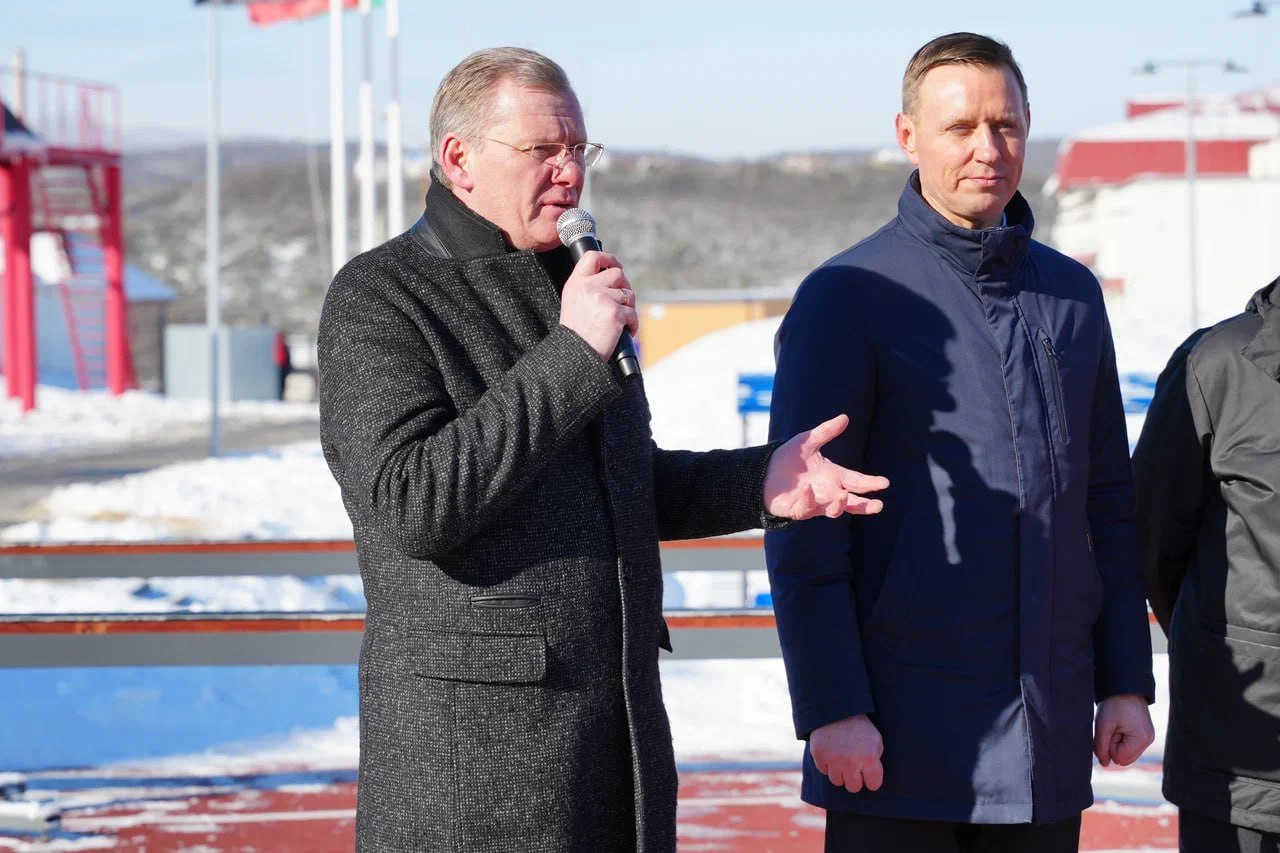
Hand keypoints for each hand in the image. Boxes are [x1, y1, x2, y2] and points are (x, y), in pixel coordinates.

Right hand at [559, 250, 637, 361]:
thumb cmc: (576, 333)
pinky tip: (624, 332)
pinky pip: (633, 313)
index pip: (592, 257)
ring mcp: (602, 298)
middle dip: (624, 287)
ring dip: (629, 308)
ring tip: (621, 321)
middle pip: (617, 274)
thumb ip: (588, 287)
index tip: (615, 265)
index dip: (608, 258)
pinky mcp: (615, 312)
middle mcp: (588, 287)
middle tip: (622, 302)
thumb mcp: (574, 302)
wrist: (575, 354)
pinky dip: (632, 325)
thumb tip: (614, 275)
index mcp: (576, 283)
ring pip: (629, 294)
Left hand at [764, 414, 888, 518]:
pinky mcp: (799, 509)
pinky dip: (809, 500)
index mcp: (834, 476)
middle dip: (865, 504)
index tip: (884, 482)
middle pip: (852, 501)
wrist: (764, 472)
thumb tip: (845, 417)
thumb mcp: (808, 441)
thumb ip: (826, 432)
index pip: (857, 481)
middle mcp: (828, 492)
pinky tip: (809, 490)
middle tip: (878, 505)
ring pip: (833, 510)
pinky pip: (807, 508)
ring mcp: (815, 502)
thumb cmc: (789, 458)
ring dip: (840, 505)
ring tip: (844, 496)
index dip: (871, 483)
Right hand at [811, 714, 883, 792]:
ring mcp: (833, 760)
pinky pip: (824, 771)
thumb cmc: (860, 727)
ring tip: (842, 759)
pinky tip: (831, 753)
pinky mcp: (819, 756)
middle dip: (855, 778)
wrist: (837, 709)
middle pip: (854, 787)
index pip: (873, 785)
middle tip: (854, 766)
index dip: (871, 778)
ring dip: (840, 772)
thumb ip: (876, 761)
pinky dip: (827, 765)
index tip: (868, 772)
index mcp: (869, 759)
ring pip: (837, 781)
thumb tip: (872, 779)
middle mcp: (851, 763)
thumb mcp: (876, 741)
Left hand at [1094, 693, 1154, 766]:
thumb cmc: (1114, 704)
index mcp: (1141, 739)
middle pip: (1123, 758)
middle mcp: (1148, 741)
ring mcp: (1148, 738)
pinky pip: (1128, 746)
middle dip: (1113, 745)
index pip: (1119, 758)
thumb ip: (1101, 747)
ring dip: (1116, 742)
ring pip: (1125, 753)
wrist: (1124, 687)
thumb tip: (1105, 764)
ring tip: (1117, 725)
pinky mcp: (1144, 735)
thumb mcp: (1103, 724)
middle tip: (1113, 727)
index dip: (1109, 746)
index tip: (1111, 729)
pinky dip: (1121, 739)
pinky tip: (1121, 726)